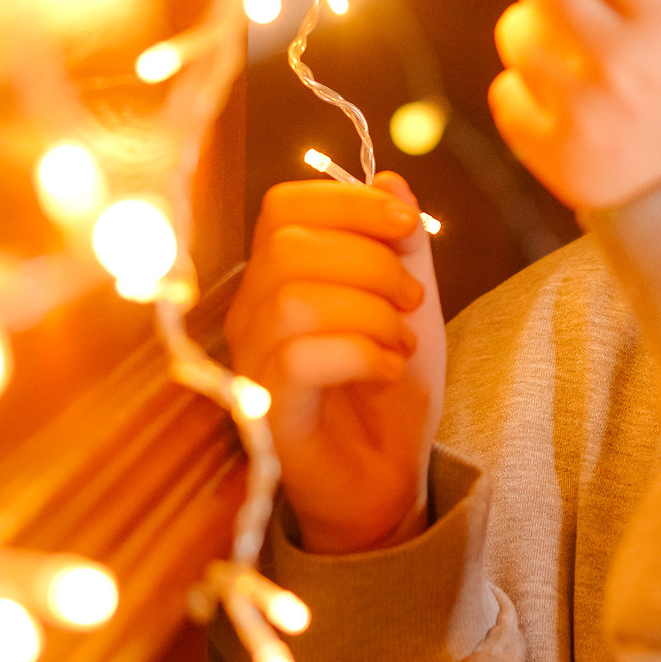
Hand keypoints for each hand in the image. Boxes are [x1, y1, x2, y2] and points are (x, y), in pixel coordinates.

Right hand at [226, 172, 444, 554]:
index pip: (282, 206)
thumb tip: (390, 180)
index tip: (406, 225)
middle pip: (288, 246)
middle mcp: (249, 315)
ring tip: (401, 342)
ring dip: (371, 313)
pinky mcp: (266, 414)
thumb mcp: (410, 304)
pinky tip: (387, 371)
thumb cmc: (390, 388)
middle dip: (370, 261)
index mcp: (275, 277)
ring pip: (295, 300)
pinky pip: (299, 359)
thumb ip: (399, 245)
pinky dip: (360, 354)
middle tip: (412, 300)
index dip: (347, 202)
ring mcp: (251, 365)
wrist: (388, 481)